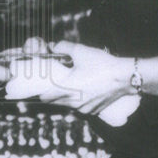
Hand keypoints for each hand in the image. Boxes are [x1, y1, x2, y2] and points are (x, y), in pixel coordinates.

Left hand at [7, 40, 136, 116]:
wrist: (125, 77)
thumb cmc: (102, 64)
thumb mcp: (81, 51)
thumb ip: (63, 47)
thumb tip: (53, 46)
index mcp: (67, 88)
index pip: (44, 95)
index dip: (37, 91)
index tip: (32, 87)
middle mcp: (73, 102)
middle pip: (53, 101)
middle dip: (48, 93)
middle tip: (47, 83)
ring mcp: (83, 108)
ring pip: (65, 104)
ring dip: (62, 96)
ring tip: (65, 85)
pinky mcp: (92, 111)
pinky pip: (77, 107)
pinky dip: (75, 100)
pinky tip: (80, 90)